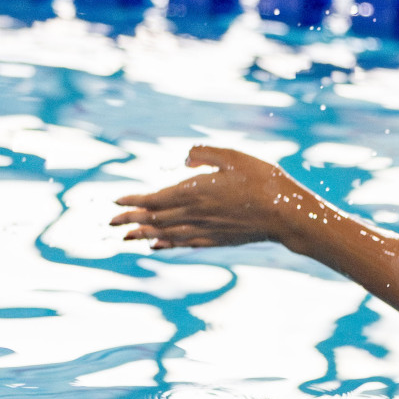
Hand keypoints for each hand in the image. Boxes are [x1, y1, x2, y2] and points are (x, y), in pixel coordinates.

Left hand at [110, 145, 306, 249]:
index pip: (155, 198)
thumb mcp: (233, 156)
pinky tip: (158, 245)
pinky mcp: (218, 239)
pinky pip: (185, 243)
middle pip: (155, 218)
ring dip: (144, 235)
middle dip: (132, 219)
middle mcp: (196, 214)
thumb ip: (205, 154)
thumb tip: (185, 158)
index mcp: (195, 191)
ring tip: (126, 237)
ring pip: (167, 233)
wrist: (286, 214)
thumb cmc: (262, 181)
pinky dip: (167, 244)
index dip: (134, 201)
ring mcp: (206, 229)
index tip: (116, 202)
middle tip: (111, 223)